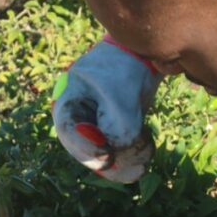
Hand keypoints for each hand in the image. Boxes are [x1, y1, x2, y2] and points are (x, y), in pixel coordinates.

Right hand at [51, 37, 161, 182]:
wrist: (141, 56)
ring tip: (147, 146)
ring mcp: (94, 131)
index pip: (69, 134)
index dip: (88, 148)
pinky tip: (147, 151)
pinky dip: (134, 158)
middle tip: (136, 159)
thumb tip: (118, 154)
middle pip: (88, 153)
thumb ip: (119, 129)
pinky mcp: (111, 137)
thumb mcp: (120, 97)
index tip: (108, 153)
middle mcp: (77, 122)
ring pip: (106, 160)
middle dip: (114, 159)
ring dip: (128, 160)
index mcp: (68, 104)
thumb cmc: (124, 68)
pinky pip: (119, 158)